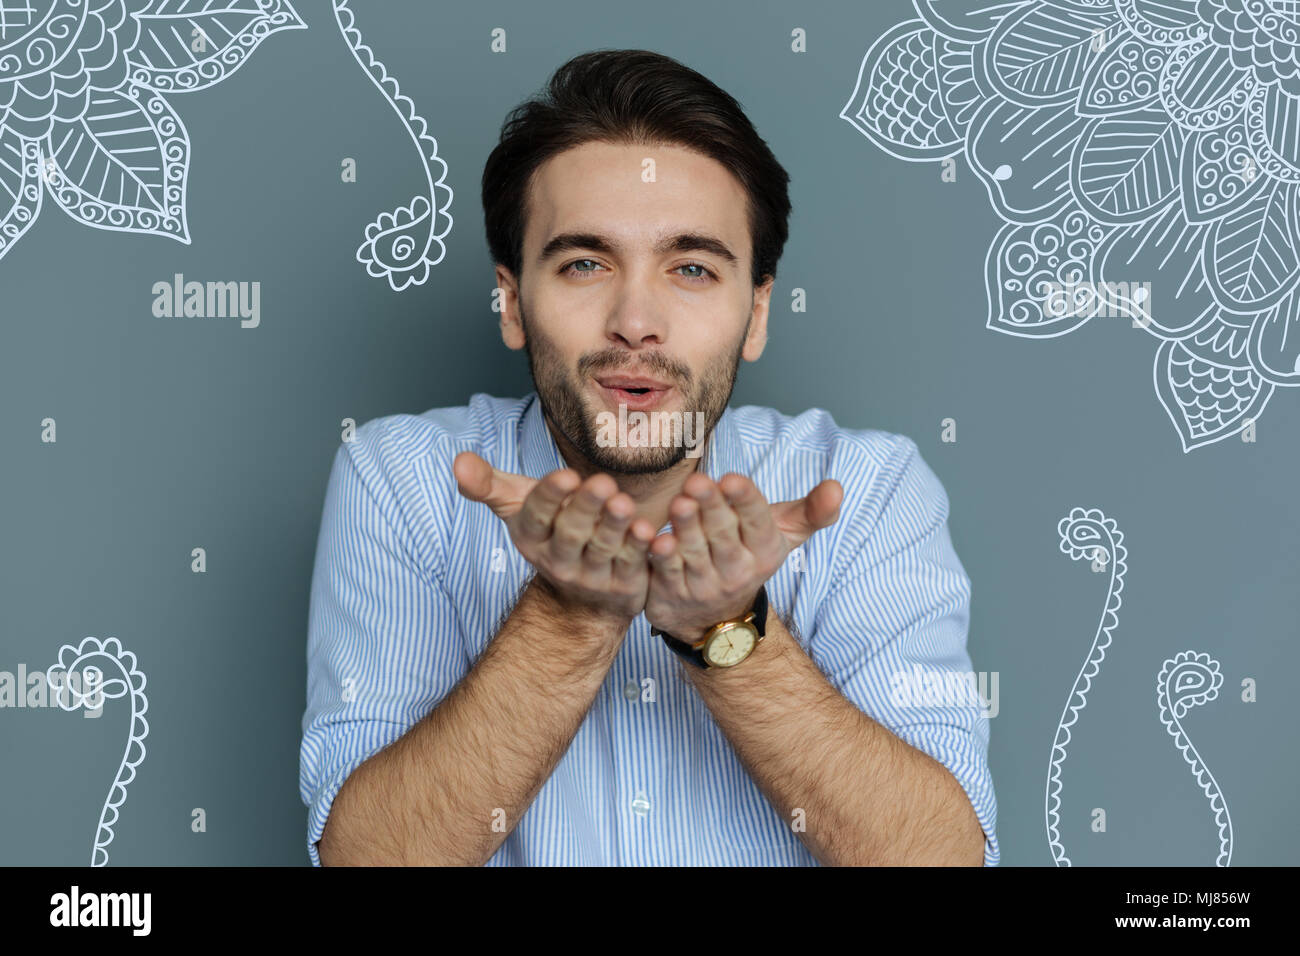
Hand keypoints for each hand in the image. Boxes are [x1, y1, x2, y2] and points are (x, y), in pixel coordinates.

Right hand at [453, 452, 656, 621]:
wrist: (583, 595)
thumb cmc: (552, 532)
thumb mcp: (519, 506)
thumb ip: (488, 484)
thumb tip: (458, 461)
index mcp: (531, 536)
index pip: (537, 515)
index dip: (550, 497)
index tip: (565, 476)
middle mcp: (558, 560)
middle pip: (572, 531)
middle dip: (586, 506)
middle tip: (601, 482)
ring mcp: (592, 575)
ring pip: (603, 547)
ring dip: (614, 525)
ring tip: (623, 503)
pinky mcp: (624, 585)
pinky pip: (633, 564)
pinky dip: (640, 547)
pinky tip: (648, 529)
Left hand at [645, 472, 841, 642]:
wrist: (717, 619)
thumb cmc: (746, 555)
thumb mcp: (781, 534)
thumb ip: (810, 511)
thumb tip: (837, 487)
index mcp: (764, 550)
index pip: (757, 523)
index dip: (745, 501)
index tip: (733, 479)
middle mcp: (737, 571)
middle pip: (723, 535)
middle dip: (711, 507)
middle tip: (697, 481)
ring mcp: (704, 586)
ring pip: (694, 553)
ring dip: (686, 528)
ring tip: (679, 503)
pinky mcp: (672, 595)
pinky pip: (667, 574)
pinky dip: (662, 557)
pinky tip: (656, 539)